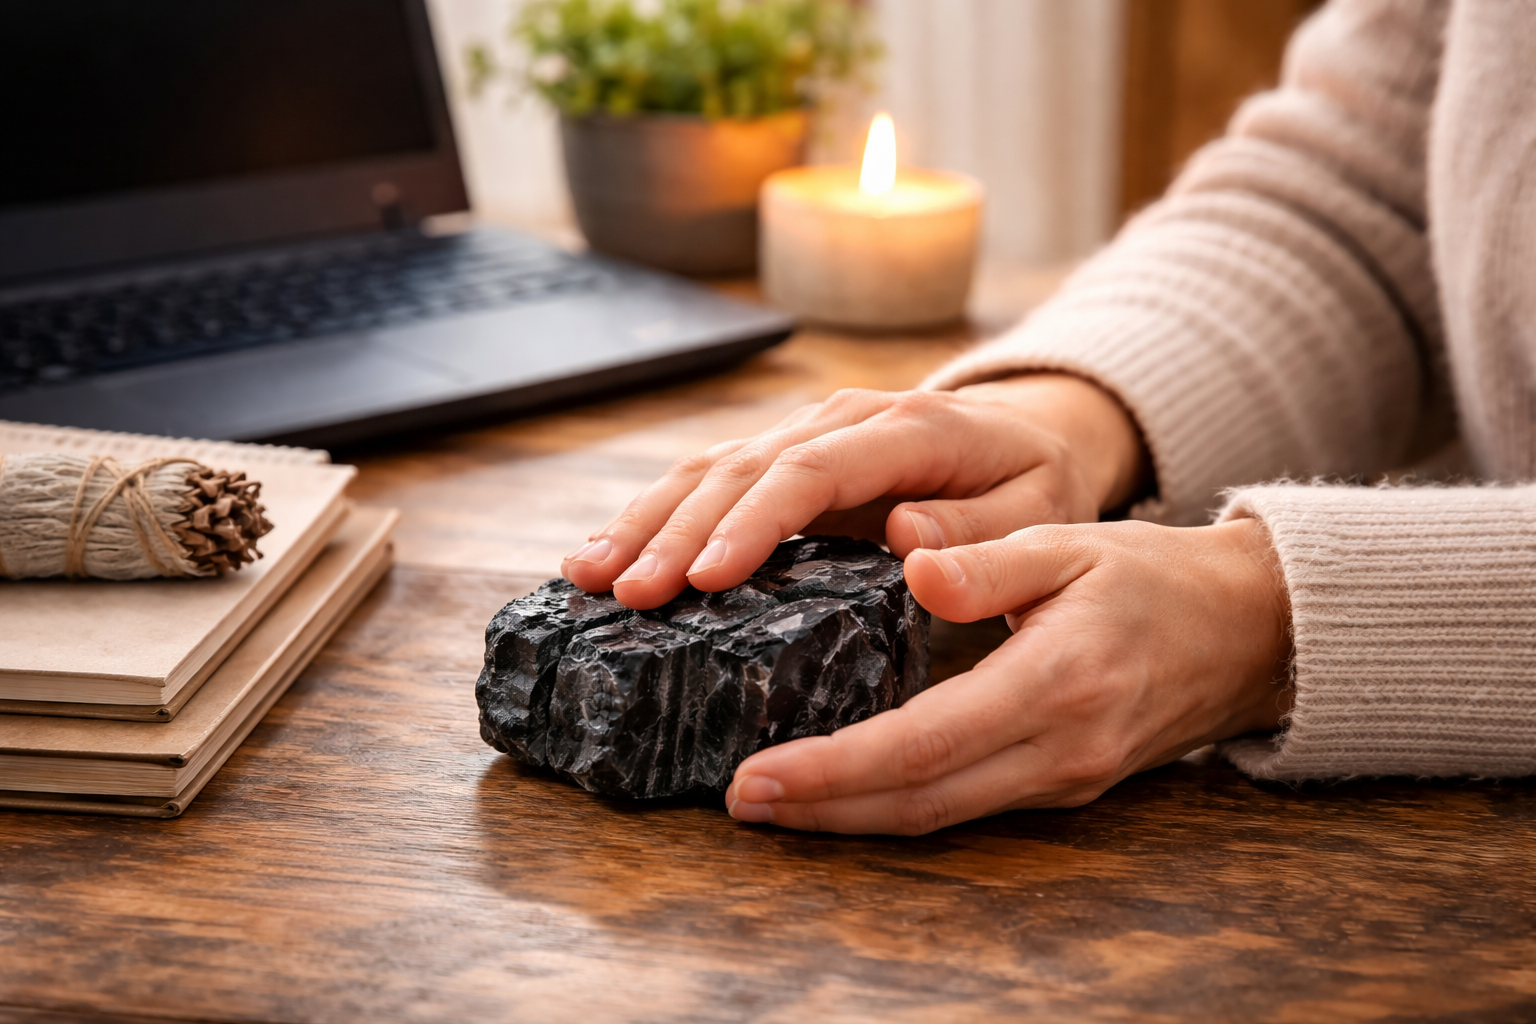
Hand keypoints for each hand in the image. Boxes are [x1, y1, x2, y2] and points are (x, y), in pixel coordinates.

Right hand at [562, 373, 1145, 608]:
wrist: (1024, 436)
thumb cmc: (1031, 485)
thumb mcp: (1036, 510)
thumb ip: (981, 528)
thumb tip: (907, 540)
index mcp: (905, 429)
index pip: (812, 470)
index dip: (753, 522)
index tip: (706, 577)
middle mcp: (841, 420)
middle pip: (742, 469)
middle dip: (676, 531)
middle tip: (627, 594)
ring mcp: (806, 434)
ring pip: (709, 469)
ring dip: (645, 520)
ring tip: (587, 575)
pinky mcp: (783, 457)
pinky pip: (709, 480)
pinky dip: (654, 514)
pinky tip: (605, 551)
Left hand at [723, 516, 1293, 833]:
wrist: (1245, 635)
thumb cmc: (1154, 579)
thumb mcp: (1074, 545)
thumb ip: (991, 563)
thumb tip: (913, 560)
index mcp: (1055, 685)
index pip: (922, 744)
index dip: (833, 769)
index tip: (759, 773)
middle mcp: (1059, 751)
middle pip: (919, 803)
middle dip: (822, 810)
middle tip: (739, 804)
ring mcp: (1063, 780)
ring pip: (938, 816)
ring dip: (851, 818)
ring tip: (775, 804)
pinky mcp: (1061, 786)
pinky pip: (964, 808)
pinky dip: (897, 805)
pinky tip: (847, 790)